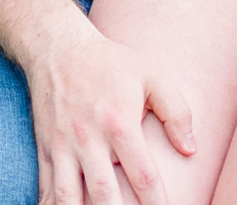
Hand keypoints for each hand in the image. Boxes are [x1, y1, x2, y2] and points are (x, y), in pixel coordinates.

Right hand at [29, 19, 194, 204]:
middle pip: (104, 194)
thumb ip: (175, 112)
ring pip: (69, 197)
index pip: (144, 177)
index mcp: (120, 124)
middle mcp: (89, 139)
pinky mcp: (46, 148)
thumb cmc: (109, 62)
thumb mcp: (151, 76)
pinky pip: (46, 187)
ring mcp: (64, 146)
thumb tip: (190, 149)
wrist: (57, 46)